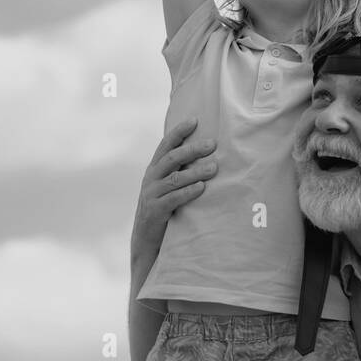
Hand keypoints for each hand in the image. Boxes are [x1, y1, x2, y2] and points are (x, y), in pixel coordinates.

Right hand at [131, 118, 218, 262]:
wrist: (146, 241)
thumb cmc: (163, 209)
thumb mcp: (168, 186)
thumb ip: (179, 170)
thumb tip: (205, 152)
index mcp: (154, 169)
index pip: (166, 145)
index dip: (179, 132)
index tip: (195, 120)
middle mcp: (151, 178)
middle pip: (172, 159)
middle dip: (192, 150)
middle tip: (212, 144)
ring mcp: (151, 195)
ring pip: (174, 179)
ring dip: (195, 172)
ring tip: (214, 168)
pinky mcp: (154, 211)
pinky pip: (173, 199)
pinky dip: (188, 192)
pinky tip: (202, 188)